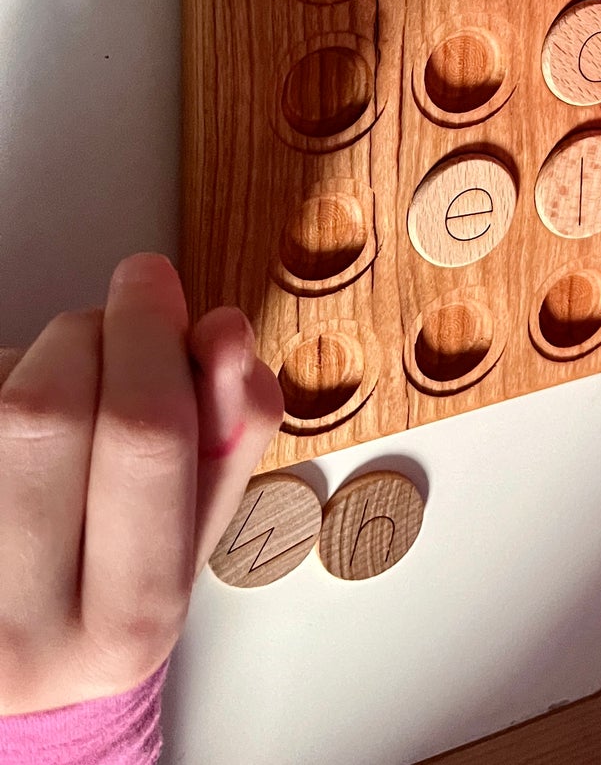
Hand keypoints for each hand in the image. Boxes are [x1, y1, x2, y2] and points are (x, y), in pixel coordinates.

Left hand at [0, 255, 281, 715]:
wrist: (20, 665)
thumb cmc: (118, 586)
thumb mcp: (196, 528)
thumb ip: (232, 428)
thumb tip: (222, 330)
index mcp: (128, 618)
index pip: (144, 440)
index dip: (150, 338)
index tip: (156, 281)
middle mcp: (21, 624)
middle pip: (46, 410)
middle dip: (94, 332)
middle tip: (124, 303)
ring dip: (40, 361)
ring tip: (70, 392)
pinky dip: (3, 382)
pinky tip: (17, 426)